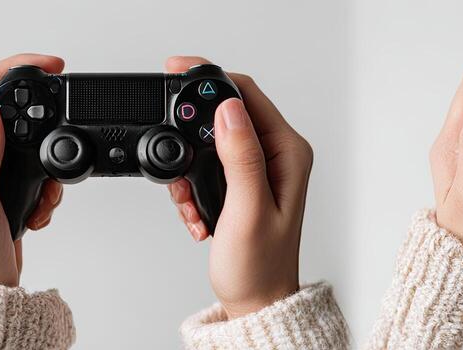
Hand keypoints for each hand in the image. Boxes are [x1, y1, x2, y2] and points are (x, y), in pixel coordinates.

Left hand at [0, 54, 65, 286]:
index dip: (11, 71)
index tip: (48, 66)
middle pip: (1, 113)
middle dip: (36, 123)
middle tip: (61, 119)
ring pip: (19, 142)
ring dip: (43, 162)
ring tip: (42, 190)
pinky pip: (27, 169)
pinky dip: (44, 184)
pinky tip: (37, 206)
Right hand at [165, 57, 311, 317]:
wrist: (256, 301)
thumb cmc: (259, 266)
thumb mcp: (247, 209)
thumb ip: (240, 157)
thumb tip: (229, 109)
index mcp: (288, 152)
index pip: (248, 94)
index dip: (209, 78)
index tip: (173, 70)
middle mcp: (278, 154)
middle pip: (223, 114)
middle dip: (191, 138)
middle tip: (180, 173)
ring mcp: (260, 168)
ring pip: (208, 142)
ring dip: (189, 173)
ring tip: (194, 206)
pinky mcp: (242, 182)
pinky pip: (205, 166)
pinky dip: (191, 189)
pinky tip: (198, 217)